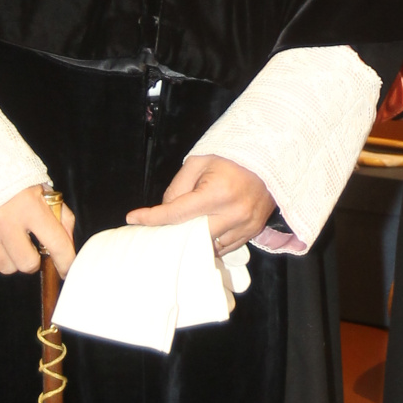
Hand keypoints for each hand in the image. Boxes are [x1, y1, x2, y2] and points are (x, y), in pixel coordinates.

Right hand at [0, 184, 76, 276]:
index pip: (56, 243)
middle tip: (30, 246)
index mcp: (27, 205)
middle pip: (28, 263)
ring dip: (12, 259)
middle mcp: (5, 222)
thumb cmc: (5, 176)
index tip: (66, 268)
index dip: (65, 261)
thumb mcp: (37, 186)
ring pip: (6, 267)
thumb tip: (67, 241)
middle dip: (33, 259)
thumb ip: (58, 213)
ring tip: (8, 239)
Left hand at [126, 155, 276, 256]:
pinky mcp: (254, 230)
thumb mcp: (198, 162)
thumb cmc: (231, 157)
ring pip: (210, 246)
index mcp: (218, 193)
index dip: (152, 217)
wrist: (269, 156)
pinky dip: (212, 242)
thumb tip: (167, 211)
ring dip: (194, 241)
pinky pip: (227, 246)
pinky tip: (204, 232)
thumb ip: (178, 188)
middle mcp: (233, 213)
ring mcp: (246, 225)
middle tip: (160, 230)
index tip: (134, 219)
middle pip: (193, 237)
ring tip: (183, 231)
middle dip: (174, 234)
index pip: (177, 213)